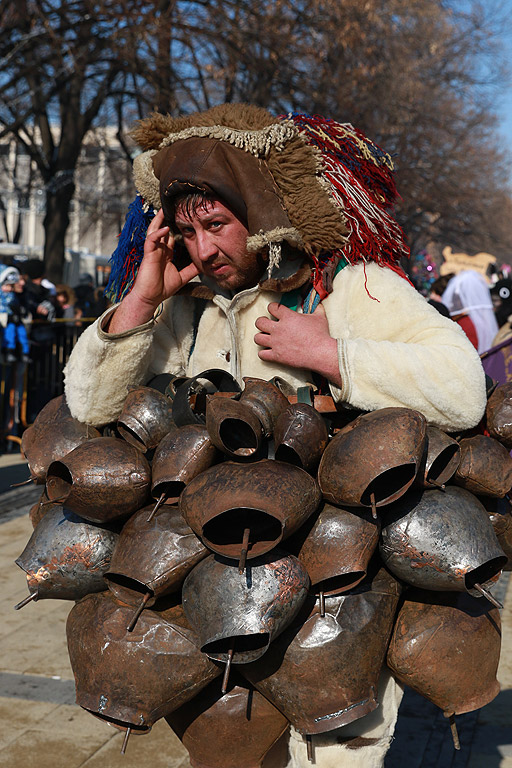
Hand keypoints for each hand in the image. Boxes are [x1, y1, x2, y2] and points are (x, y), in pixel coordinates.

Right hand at [108, 208, 198, 332]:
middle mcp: (159, 250)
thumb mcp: (182, 277)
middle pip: (162, 229)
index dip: (176, 227)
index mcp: (166, 253)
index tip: (184, 218)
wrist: (150, 298)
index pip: (170, 236)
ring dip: (158, 220)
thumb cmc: (162, 288)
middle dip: (166, 219)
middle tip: (173, 207)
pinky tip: (164, 229)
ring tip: (164, 210)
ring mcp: (153, 251)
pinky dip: (157, 234)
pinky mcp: (148, 255)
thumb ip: (191, 270)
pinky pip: (151, 240)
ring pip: (154, 231)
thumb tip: (204, 265)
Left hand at [254, 302, 341, 385]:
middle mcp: (278, 329)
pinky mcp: (277, 356)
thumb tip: (317, 303)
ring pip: (257, 338)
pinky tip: (269, 352)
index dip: (272, 308)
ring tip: (266, 338)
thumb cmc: (321, 335)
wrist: (321, 353)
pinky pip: (261, 354)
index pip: (271, 307)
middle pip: (259, 322)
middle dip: (262, 322)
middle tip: (267, 325)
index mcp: (288, 317)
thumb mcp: (320, 317)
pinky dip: (264, 353)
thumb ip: (316, 308)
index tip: (275, 311)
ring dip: (261, 338)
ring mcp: (276, 343)